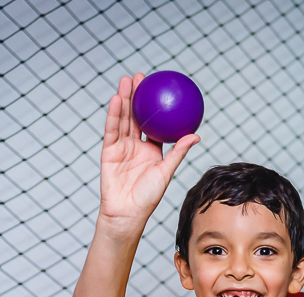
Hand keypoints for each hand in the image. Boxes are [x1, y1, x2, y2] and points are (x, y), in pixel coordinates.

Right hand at [99, 74, 199, 228]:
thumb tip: (196, 136)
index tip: (160, 89)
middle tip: (141, 76)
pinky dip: (114, 115)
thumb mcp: (165, 172)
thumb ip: (177, 152)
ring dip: (124, 99)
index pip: (154, 123)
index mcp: (152, 149)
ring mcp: (121, 147)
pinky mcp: (108, 151)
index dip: (156, 106)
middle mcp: (136, 145)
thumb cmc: (148, 197)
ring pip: (123, 118)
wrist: (126, 213)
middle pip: (136, 115)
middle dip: (137, 95)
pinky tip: (116, 100)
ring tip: (126, 80)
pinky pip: (112, 130)